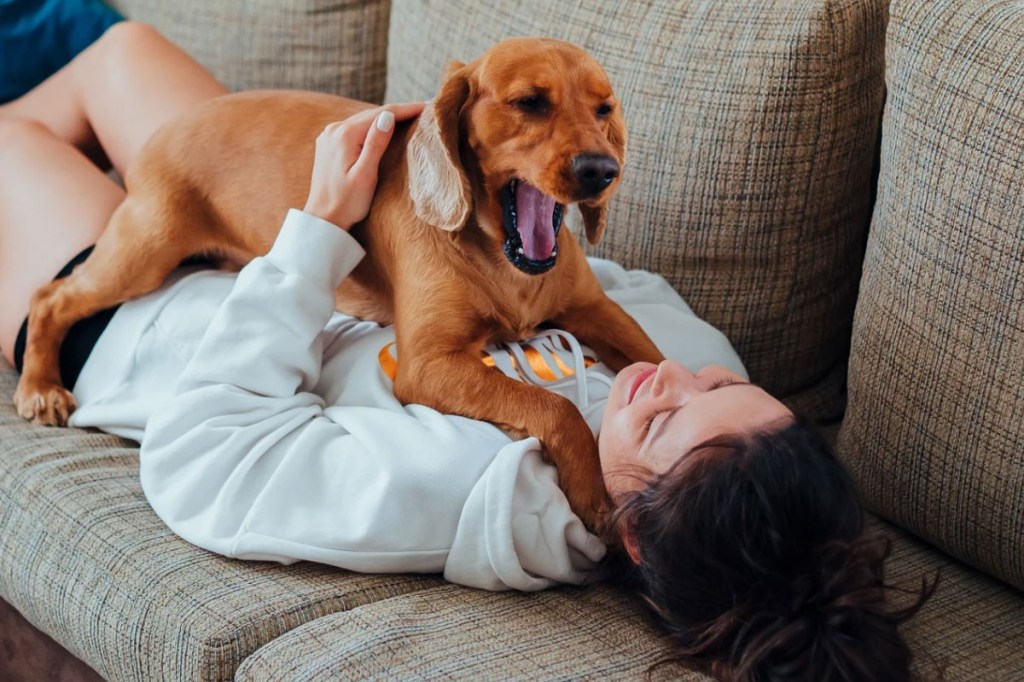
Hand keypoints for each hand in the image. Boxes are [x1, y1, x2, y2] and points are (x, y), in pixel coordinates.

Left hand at [302, 102, 424, 229]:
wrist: (323, 220)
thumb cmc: (346, 203)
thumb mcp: (365, 175)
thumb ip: (375, 144)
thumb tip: (388, 116)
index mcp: (345, 135)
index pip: (381, 114)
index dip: (406, 109)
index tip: (427, 106)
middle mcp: (334, 129)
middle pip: (372, 114)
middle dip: (397, 111)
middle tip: (423, 110)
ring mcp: (329, 136)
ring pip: (363, 120)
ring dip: (385, 118)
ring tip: (409, 116)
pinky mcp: (328, 144)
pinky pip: (354, 129)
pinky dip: (371, 127)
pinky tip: (384, 129)